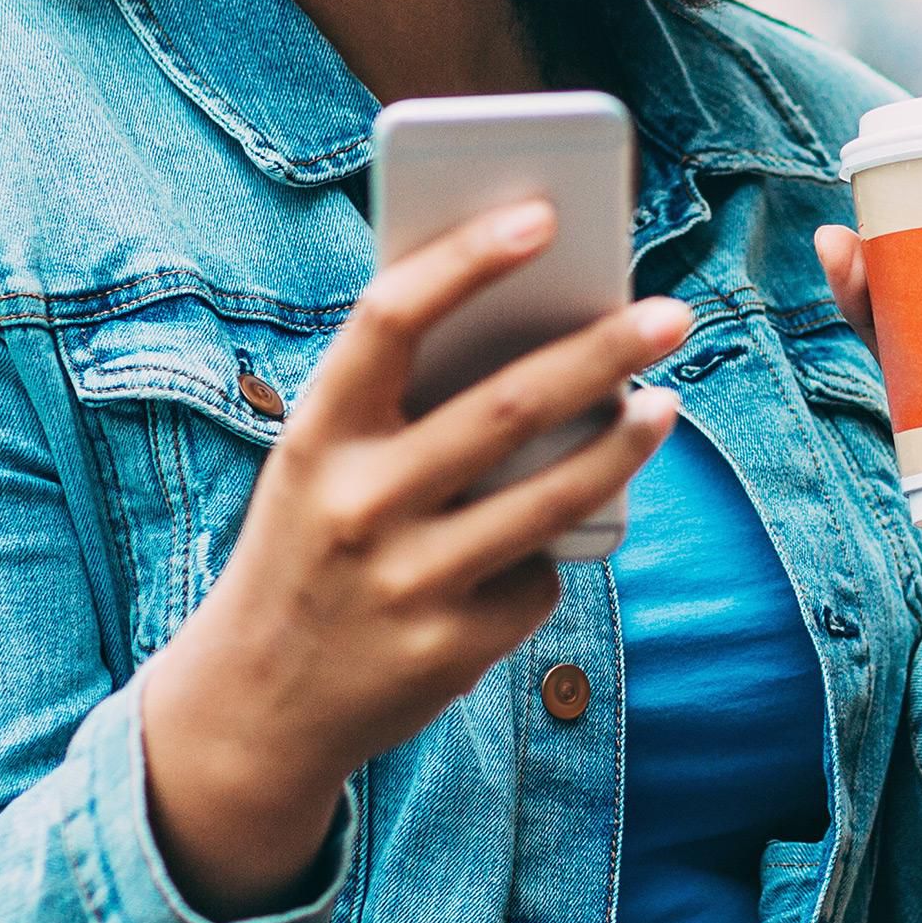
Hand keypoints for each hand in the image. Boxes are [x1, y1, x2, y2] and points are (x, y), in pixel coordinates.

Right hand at [143, 198, 681, 918]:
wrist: (249, 707)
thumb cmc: (310, 544)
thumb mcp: (322, 465)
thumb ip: (401, 406)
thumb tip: (538, 325)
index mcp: (316, 435)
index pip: (389, 320)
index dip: (466, 261)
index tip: (540, 215)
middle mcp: (356, 505)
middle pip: (507, 407)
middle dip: (604, 351)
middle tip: (672, 312)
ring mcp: (404, 584)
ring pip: (551, 498)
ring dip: (624, 444)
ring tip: (665, 405)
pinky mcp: (449, 650)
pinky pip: (536, 577)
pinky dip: (550, 553)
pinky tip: (542, 545)